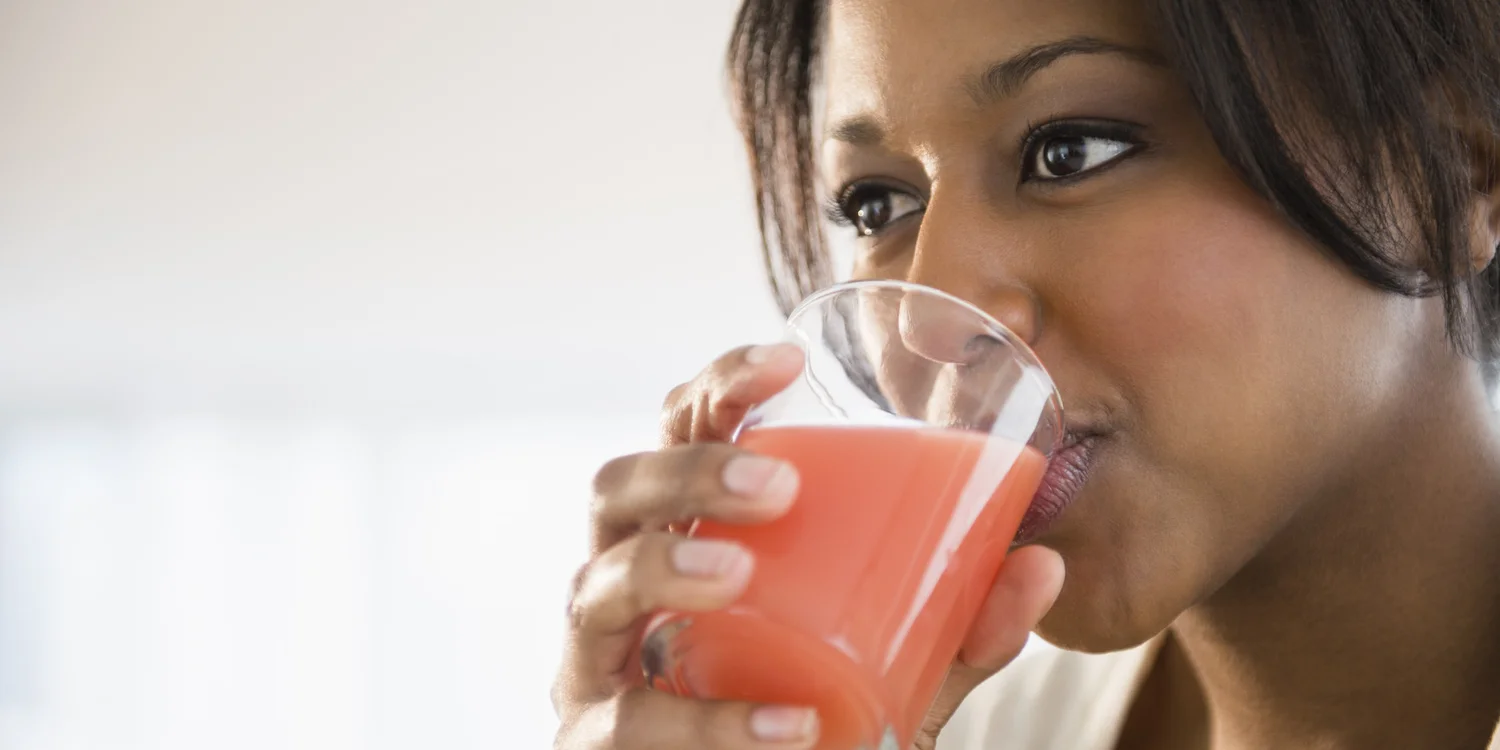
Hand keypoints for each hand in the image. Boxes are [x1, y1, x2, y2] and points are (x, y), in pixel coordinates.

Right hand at [551, 344, 1064, 749]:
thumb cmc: (808, 722)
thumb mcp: (895, 671)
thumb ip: (956, 629)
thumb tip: (1042, 564)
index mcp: (686, 535)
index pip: (679, 433)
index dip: (717, 386)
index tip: (788, 360)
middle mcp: (625, 583)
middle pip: (615, 490)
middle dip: (687, 469)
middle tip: (776, 481)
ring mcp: (597, 663)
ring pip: (594, 588)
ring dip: (666, 567)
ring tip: (739, 572)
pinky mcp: (594, 743)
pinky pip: (628, 722)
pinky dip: (712, 723)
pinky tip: (792, 724)